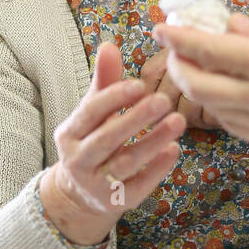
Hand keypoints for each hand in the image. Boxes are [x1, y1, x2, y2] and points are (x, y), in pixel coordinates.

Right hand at [39, 41, 185, 244]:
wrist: (81, 196)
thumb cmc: (92, 140)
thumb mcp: (93, 113)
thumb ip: (104, 82)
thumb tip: (109, 45)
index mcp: (69, 134)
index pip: (90, 112)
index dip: (114, 98)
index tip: (140, 84)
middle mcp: (78, 160)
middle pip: (108, 138)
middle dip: (136, 119)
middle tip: (164, 100)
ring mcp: (96, 185)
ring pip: (126, 163)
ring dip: (153, 141)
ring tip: (178, 121)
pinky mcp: (115, 203)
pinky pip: (138, 186)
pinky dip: (157, 169)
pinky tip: (174, 150)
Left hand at [153, 14, 248, 149]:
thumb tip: (228, 26)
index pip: (206, 49)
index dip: (177, 37)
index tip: (161, 26)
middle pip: (197, 85)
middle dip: (178, 65)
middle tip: (174, 49)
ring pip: (211, 108)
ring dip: (197, 86)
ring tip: (198, 66)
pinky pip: (233, 124)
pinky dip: (220, 105)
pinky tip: (226, 89)